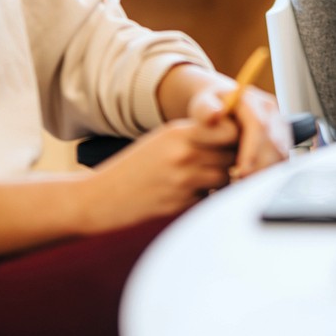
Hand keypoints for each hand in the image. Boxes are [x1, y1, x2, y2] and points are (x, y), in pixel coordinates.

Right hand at [74, 120, 235, 233]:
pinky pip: (209, 198)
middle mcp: (183, 154)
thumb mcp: (161, 140)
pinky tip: (186, 195)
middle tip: (218, 163)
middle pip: (231, 155)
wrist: (100, 197)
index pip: (229, 130)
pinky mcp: (181, 204)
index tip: (232, 141)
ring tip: (200, 179)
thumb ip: (194, 137)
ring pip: (224, 178)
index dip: (236, 137)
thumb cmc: (134, 168)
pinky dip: (204, 198)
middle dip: (231, 160)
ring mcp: (183, 181)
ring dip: (220, 180)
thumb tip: (233, 137)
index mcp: (178, 132)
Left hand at [186, 84, 290, 178]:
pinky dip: (267, 175)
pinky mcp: (280, 143)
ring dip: (265, 173)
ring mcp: (278, 128)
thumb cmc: (209, 108)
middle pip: (275, 143)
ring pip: (280, 155)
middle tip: (243, 186)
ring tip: (245, 188)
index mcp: (254, 101)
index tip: (242, 170)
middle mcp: (271, 113)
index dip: (253, 149)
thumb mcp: (202, 105)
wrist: (219, 108)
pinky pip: (280, 162)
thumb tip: (215, 114)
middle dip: (260, 167)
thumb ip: (204, 109)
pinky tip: (251, 186)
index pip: (259, 125)